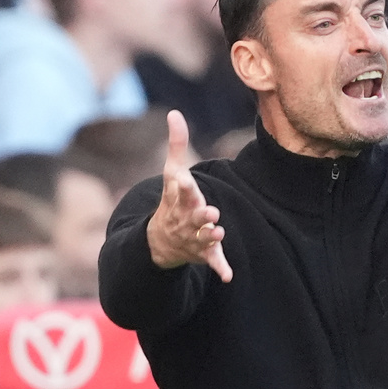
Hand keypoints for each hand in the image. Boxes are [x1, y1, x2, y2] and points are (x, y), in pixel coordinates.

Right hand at [146, 110, 232, 281]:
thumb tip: (175, 113)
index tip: (187, 181)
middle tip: (211, 213)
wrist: (159, 240)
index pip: (181, 192)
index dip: (184, 188)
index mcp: (180, 200)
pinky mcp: (204, 253)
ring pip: (203, 238)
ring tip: (220, 233)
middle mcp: (186, 219)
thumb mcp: (172, 174)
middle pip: (193, 217)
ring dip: (210, 237)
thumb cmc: (171, 201)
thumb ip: (176, 145)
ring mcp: (194, 237)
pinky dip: (220, 268)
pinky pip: (212, 262)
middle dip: (201, 215)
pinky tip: (228, 276)